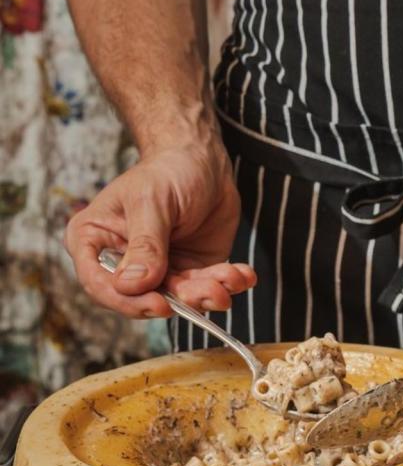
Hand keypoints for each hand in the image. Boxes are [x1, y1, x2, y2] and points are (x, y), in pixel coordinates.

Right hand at [64, 138, 255, 318]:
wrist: (205, 161)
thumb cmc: (169, 171)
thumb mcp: (153, 202)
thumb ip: (144, 244)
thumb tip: (132, 285)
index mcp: (95, 240)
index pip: (99, 283)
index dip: (128, 300)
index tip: (160, 303)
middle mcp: (122, 261)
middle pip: (142, 298)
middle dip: (180, 299)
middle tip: (211, 293)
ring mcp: (157, 269)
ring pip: (178, 296)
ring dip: (208, 293)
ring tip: (231, 280)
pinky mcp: (188, 270)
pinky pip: (205, 287)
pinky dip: (226, 284)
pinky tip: (243, 275)